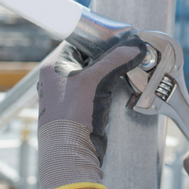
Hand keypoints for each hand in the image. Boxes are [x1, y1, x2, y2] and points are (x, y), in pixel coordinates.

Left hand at [37, 38, 145, 188]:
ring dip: (110, 72)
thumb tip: (135, 46)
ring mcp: (69, 94)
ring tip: (128, 65)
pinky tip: (123, 84)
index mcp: (53, 67)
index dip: (97, 37)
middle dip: (108, 55)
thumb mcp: (94, 80)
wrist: (70, 153)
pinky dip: (110, 86)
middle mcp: (58, 79)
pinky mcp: (81, 108)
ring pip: (94, 74)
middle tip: (126, 50)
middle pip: (88, 57)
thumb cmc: (71, 116)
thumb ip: (115, 60)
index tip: (117, 35)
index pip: (76, 41)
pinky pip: (98, 90)